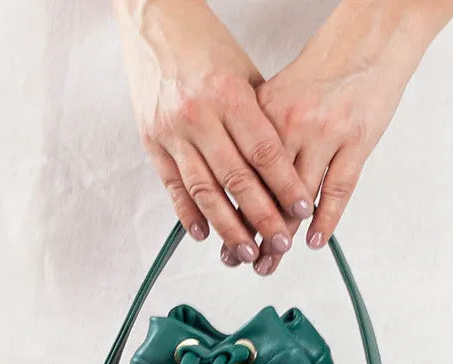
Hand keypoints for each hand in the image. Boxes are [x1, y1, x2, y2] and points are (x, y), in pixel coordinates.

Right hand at [113, 0, 314, 268]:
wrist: (154, 21)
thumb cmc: (207, 45)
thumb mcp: (244, 73)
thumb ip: (260, 119)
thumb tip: (283, 168)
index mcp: (228, 94)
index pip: (264, 152)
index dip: (284, 185)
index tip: (302, 210)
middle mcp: (198, 115)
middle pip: (236, 179)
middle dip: (260, 217)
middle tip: (279, 246)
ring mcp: (171, 130)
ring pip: (203, 190)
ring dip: (226, 227)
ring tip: (245, 253)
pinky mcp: (150, 140)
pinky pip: (172, 185)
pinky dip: (188, 213)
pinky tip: (203, 234)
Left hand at [252, 2, 436, 273]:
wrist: (367, 40)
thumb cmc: (322, 70)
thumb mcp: (279, 96)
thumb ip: (260, 134)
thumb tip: (241, 181)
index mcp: (263, 113)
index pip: (240, 174)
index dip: (231, 212)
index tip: (224, 240)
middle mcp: (290, 124)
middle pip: (264, 191)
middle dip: (253, 233)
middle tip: (246, 262)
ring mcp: (325, 133)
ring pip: (297, 196)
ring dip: (284, 235)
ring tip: (274, 261)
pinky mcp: (357, 140)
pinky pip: (338, 189)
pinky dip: (325, 220)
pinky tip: (314, 242)